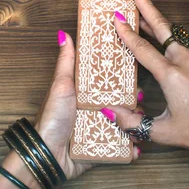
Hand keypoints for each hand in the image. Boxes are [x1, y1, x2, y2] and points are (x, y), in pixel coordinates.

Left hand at [35, 29, 140, 180]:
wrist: (49, 154)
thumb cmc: (52, 118)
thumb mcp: (61, 86)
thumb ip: (66, 61)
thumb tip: (63, 34)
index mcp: (87, 94)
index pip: (110, 83)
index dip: (124, 78)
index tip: (136, 73)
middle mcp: (96, 111)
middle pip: (122, 104)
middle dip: (134, 104)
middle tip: (139, 101)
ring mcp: (101, 130)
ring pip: (126, 125)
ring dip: (136, 125)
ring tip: (139, 125)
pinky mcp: (104, 148)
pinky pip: (122, 147)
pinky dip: (131, 148)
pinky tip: (136, 148)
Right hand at [104, 0, 188, 164]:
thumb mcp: (165, 132)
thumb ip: (134, 122)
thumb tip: (110, 112)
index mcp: (172, 76)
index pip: (143, 49)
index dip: (127, 33)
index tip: (117, 17)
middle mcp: (187, 62)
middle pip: (162, 28)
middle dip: (147, 7)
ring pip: (175, 38)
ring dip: (159, 26)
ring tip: (145, 17)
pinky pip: (187, 47)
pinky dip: (173, 41)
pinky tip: (168, 46)